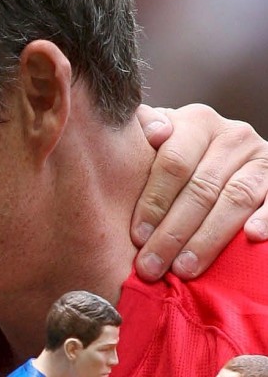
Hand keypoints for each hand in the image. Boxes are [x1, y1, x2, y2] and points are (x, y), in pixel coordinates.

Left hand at [132, 104, 267, 280]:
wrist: (222, 152)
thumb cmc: (178, 149)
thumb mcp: (161, 134)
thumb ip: (146, 128)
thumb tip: (153, 133)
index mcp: (198, 122)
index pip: (173, 164)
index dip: (154, 202)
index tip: (136, 237)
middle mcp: (233, 136)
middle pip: (201, 188)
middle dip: (173, 232)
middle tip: (153, 265)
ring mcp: (261, 158)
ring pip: (235, 199)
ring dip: (208, 238)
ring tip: (184, 268)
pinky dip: (266, 219)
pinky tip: (251, 238)